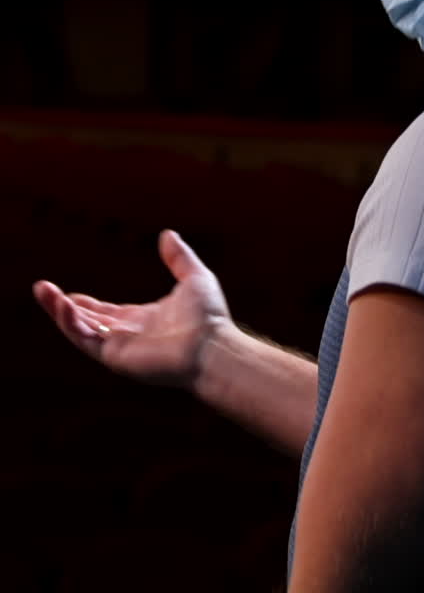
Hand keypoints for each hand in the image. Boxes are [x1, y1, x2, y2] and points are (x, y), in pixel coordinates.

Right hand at [33, 230, 230, 389]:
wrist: (212, 345)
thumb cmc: (209, 317)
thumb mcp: (194, 277)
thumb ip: (179, 258)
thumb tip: (168, 234)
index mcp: (143, 320)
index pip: (107, 313)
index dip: (86, 304)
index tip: (68, 294)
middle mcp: (128, 335)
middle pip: (87, 321)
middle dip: (63, 307)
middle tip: (42, 288)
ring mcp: (120, 348)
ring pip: (80, 330)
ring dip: (60, 312)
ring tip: (43, 291)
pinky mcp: (116, 357)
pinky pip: (87, 340)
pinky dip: (72, 323)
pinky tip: (64, 306)